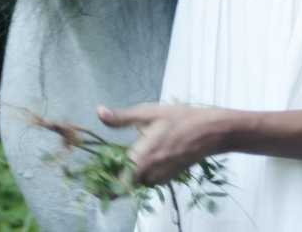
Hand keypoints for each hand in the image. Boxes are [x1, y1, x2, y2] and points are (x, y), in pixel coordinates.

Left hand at [97, 102, 226, 186]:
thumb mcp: (148, 113)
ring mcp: (160, 178)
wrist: (212, 132)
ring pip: (135, 180)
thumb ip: (121, 117)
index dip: (101, 188)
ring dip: (126, 171)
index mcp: (142, 160)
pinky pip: (146, 177)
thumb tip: (99, 112)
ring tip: (118, 155)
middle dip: (111, 175)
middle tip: (101, 162)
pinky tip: (140, 153)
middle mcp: (150, 174)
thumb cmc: (181, 120)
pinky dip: (140, 170)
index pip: (116, 186)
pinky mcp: (167, 178)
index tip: (90, 185)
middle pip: (123, 183)